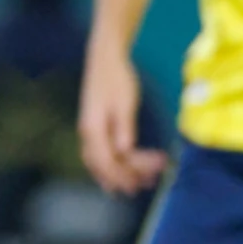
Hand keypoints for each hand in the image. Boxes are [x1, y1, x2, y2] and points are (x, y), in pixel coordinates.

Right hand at [79, 44, 167, 194]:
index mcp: (93, 129)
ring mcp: (89, 131)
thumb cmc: (117, 78)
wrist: (105, 60)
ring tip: (142, 182)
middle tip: (151, 183)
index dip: (129, 172)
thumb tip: (124, 151)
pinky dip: (113, 166)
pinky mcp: (95, 128)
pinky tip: (126, 169)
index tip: (155, 172)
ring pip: (99, 163)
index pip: (109, 161)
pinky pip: (100, 155)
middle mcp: (88, 134)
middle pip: (102, 166)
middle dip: (125, 178)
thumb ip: (124, 128)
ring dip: (119, 174)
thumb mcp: (124, 103)